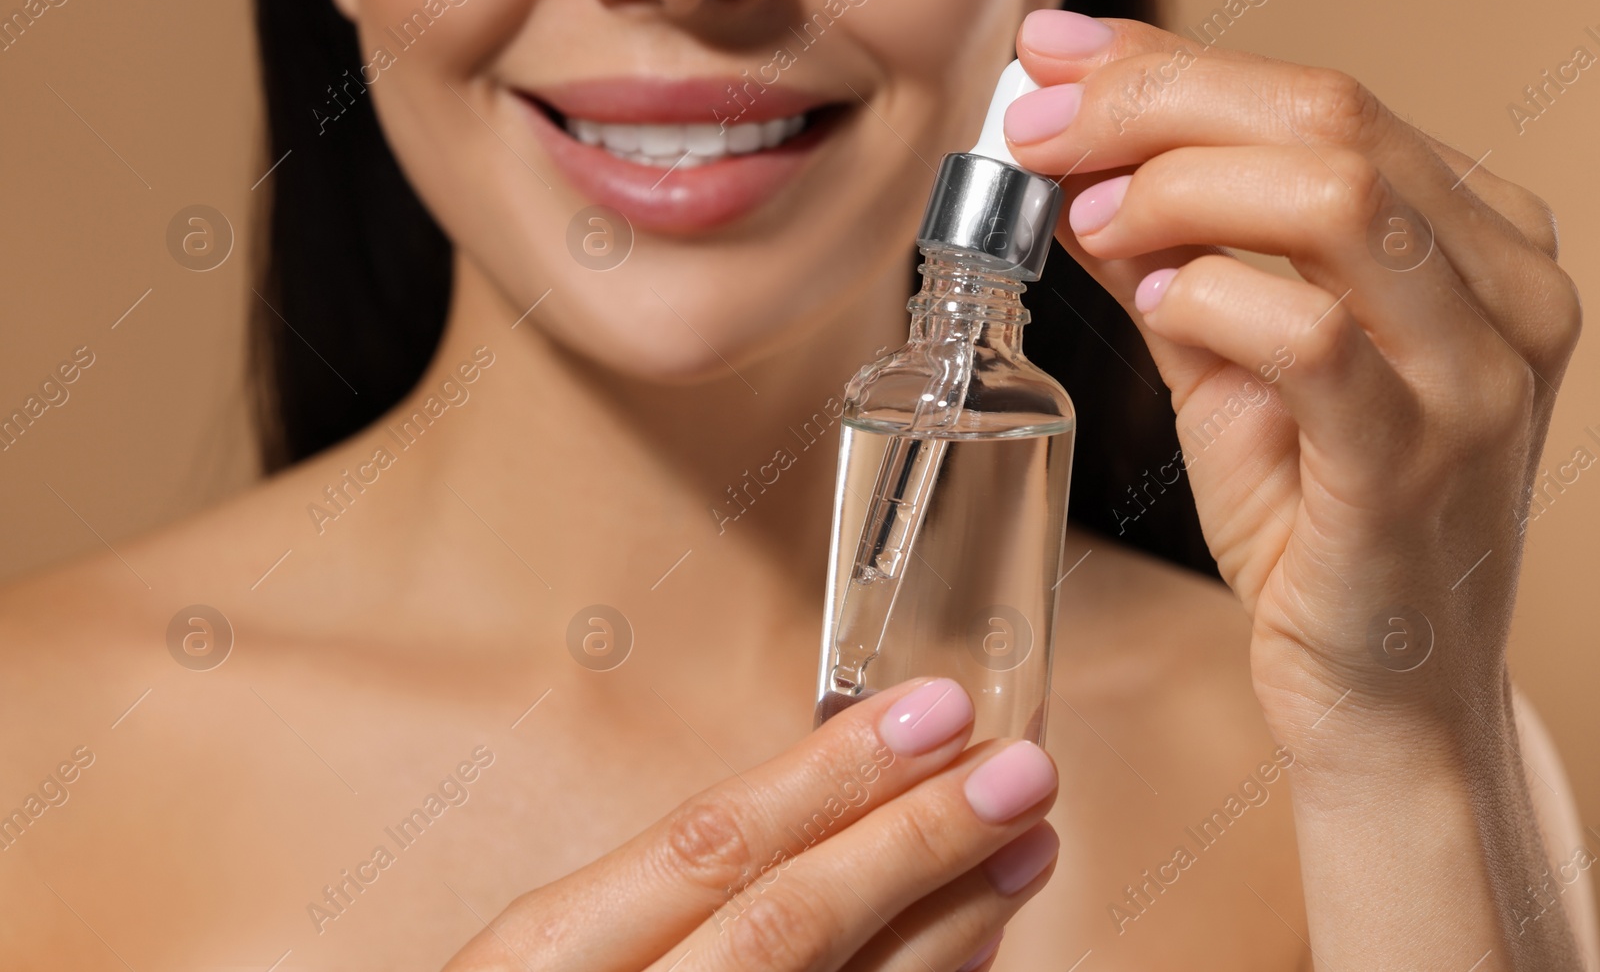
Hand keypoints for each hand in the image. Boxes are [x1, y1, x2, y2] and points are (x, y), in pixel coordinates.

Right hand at [442, 678, 1058, 970]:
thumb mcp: (548, 960)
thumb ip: (657, 901)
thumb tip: (821, 809)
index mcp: (547, 964)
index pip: (713, 849)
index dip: (836, 776)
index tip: (936, 712)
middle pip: (790, 925)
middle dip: (918, 841)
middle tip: (1022, 770)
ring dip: (948, 923)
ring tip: (1025, 845)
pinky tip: (979, 951)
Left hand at [1007, 10, 1580, 763]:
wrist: (1379, 692)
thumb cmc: (1316, 523)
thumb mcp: (1235, 364)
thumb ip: (1172, 257)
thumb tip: (1072, 160)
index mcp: (1478, 242)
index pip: (1326, 100)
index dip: (1171, 64)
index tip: (1052, 64)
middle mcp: (1505, 291)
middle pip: (1330, 120)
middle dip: (1154, 101)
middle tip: (1038, 127)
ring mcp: (1476, 379)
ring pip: (1336, 200)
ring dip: (1176, 188)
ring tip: (1087, 219)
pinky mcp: (1414, 467)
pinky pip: (1310, 337)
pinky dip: (1211, 295)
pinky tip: (1152, 296)